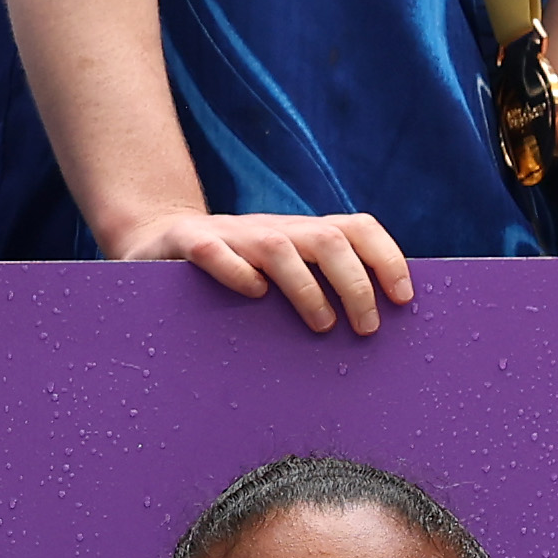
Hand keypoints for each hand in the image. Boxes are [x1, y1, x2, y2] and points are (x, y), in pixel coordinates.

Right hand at [109, 201, 414, 336]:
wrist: (154, 239)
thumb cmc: (229, 271)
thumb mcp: (278, 272)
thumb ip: (317, 284)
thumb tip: (375, 322)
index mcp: (298, 234)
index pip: (356, 228)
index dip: (386, 258)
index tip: (403, 298)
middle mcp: (270, 229)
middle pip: (327, 239)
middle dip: (355, 284)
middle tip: (365, 329)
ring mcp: (228, 235)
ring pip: (278, 247)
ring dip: (307, 287)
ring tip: (321, 325)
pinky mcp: (185, 244)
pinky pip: (211, 251)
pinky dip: (235, 271)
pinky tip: (252, 295)